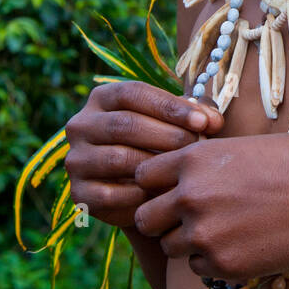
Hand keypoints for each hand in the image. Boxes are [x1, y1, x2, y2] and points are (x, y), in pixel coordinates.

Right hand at [63, 81, 223, 230]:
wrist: (140, 195)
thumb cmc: (161, 148)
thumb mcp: (175, 125)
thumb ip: (194, 116)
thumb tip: (212, 121)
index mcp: (102, 98)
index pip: (133, 93)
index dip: (170, 106)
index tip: (203, 122)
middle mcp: (81, 125)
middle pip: (125, 124)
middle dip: (168, 135)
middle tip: (198, 147)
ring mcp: (76, 160)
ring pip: (119, 158)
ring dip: (156, 165)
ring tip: (184, 170)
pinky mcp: (79, 192)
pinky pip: (112, 193)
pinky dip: (141, 195)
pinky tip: (164, 193)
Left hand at [133, 132, 288, 282]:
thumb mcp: (242, 147)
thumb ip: (205, 162)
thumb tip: (181, 174)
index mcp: (192, 160)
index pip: (142, 176)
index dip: (157, 184)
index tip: (174, 189)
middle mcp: (189, 196)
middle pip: (145, 217)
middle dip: (163, 220)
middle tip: (192, 218)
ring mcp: (203, 233)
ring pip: (170, 246)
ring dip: (189, 242)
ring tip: (225, 230)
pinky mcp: (222, 263)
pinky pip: (198, 267)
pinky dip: (213, 260)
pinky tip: (242, 245)